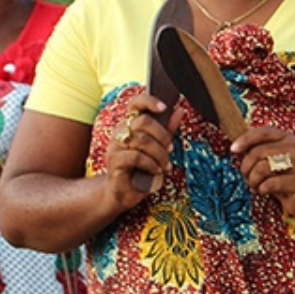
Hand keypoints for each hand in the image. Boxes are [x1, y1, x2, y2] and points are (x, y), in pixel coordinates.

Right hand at [102, 95, 178, 210]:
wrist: (124, 192)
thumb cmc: (142, 168)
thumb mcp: (159, 147)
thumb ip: (168, 129)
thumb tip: (180, 110)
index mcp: (130, 124)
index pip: (135, 103)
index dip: (149, 101)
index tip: (164, 107)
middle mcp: (120, 131)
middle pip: (143, 121)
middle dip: (162, 135)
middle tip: (169, 149)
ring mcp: (115, 146)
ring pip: (142, 140)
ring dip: (159, 153)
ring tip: (165, 165)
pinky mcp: (114, 161)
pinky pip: (136, 156)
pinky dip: (151, 164)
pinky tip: (156, 171)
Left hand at [232, 126, 294, 215]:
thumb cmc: (283, 176)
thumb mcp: (271, 159)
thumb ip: (257, 149)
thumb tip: (235, 146)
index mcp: (287, 138)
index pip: (263, 132)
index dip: (245, 139)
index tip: (233, 150)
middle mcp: (294, 148)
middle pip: (258, 152)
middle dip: (246, 167)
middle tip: (246, 176)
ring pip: (262, 168)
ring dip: (252, 180)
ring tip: (255, 185)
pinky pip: (270, 184)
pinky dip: (262, 189)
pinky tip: (265, 191)